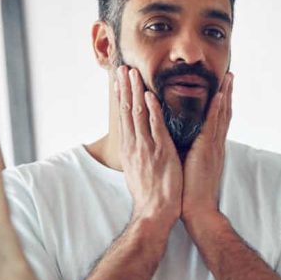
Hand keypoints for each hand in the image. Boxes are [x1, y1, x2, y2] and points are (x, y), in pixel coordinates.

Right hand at [115, 65, 182, 226]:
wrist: (154, 211)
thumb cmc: (149, 193)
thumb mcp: (138, 169)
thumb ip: (138, 152)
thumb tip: (138, 143)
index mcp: (130, 148)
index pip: (123, 117)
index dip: (121, 97)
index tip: (120, 80)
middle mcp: (134, 144)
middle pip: (126, 110)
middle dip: (124, 87)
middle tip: (122, 68)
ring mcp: (146, 147)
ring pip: (137, 114)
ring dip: (135, 91)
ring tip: (132, 73)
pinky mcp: (160, 151)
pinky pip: (155, 126)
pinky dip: (151, 110)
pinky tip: (149, 95)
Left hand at [181, 72, 232, 227]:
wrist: (198, 210)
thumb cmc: (190, 192)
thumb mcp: (191, 166)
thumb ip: (190, 151)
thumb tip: (181, 140)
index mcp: (211, 148)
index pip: (218, 120)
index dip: (221, 103)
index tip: (222, 87)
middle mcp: (216, 144)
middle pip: (224, 113)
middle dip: (227, 93)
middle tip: (230, 74)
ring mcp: (214, 147)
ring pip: (221, 115)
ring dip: (225, 94)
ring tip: (228, 77)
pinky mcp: (207, 150)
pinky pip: (213, 125)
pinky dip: (217, 110)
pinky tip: (218, 96)